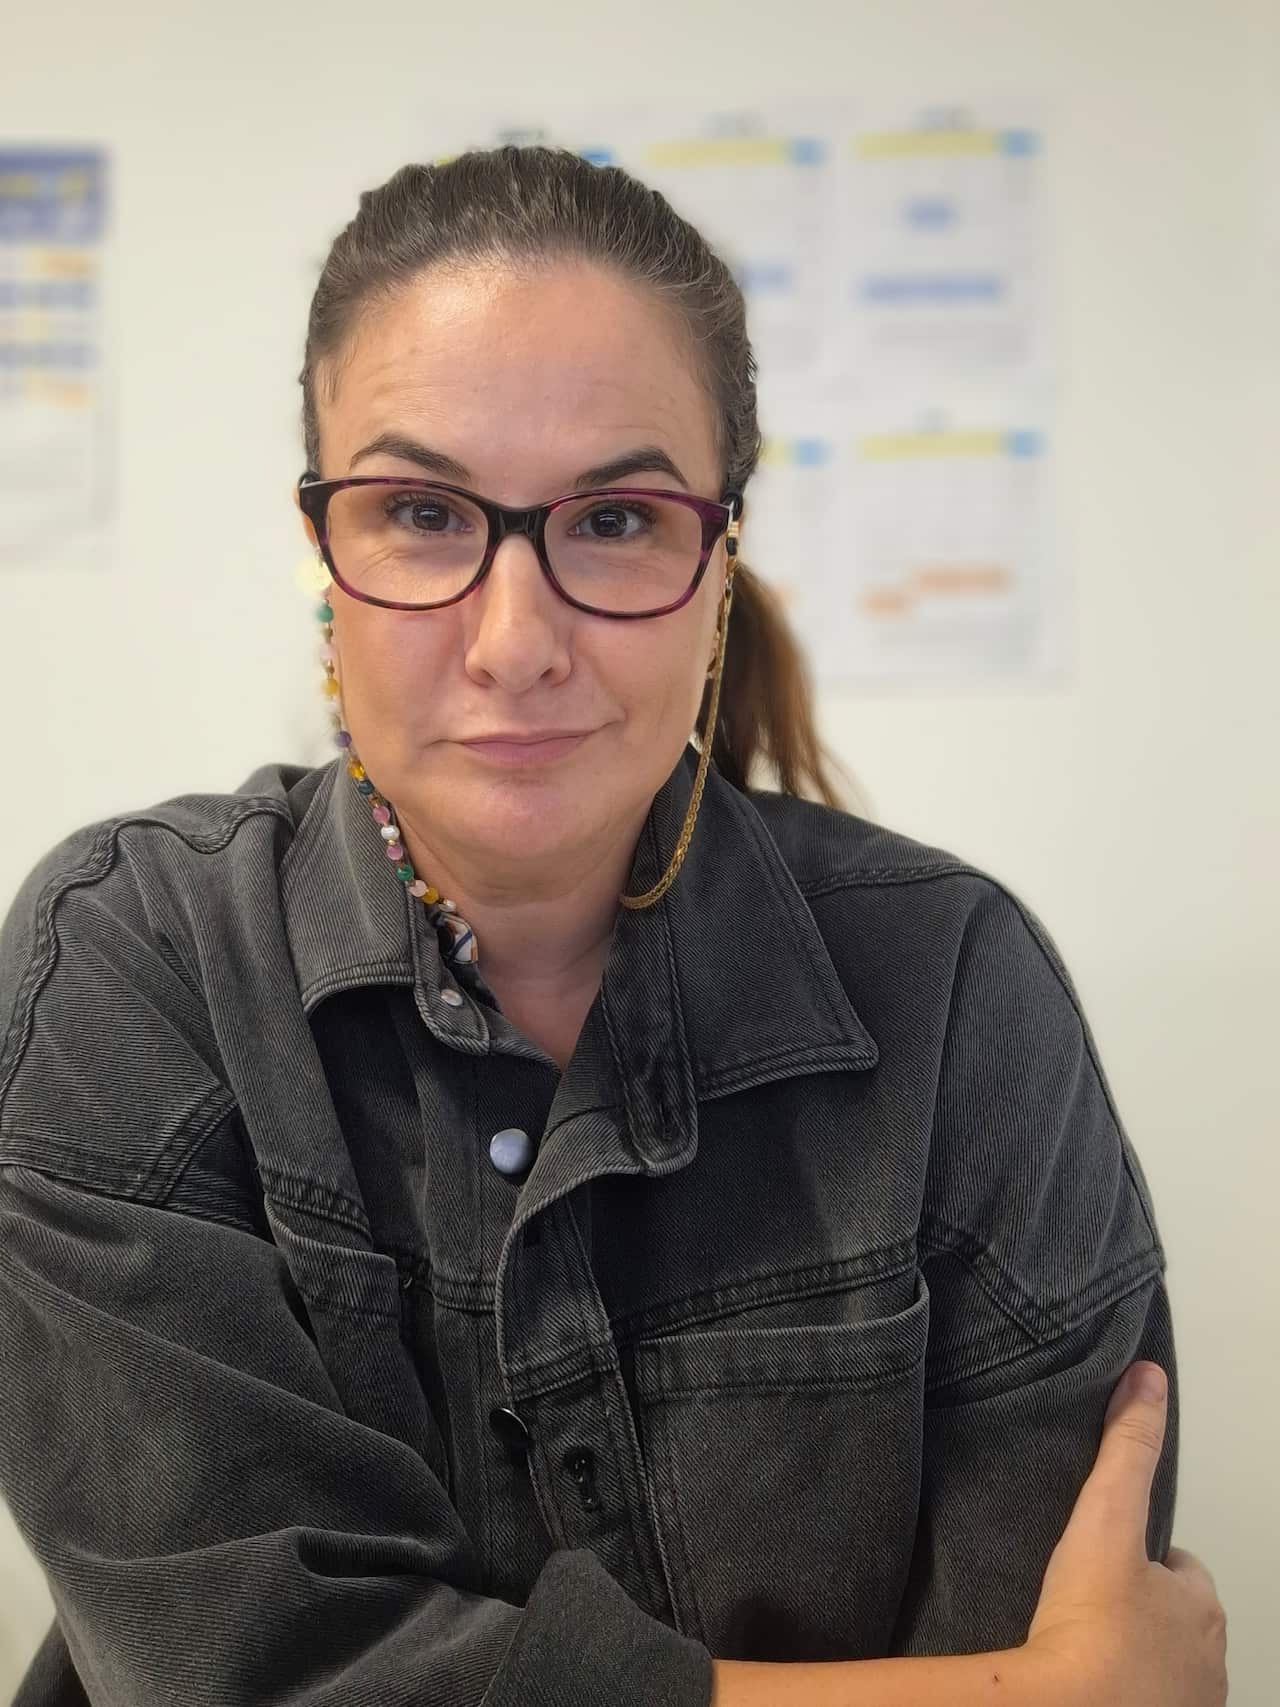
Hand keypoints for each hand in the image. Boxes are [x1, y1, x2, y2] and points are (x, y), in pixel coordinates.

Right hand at [1022, 1361, 1226, 1706]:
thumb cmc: (1091, 1628)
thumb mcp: (1105, 1517)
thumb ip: (1125, 1446)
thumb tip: (1146, 1374)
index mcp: (1202, 1606)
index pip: (1181, 1569)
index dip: (1143, 1556)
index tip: (1106, 1559)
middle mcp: (1207, 1662)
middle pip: (1172, 1618)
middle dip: (1139, 1607)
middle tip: (1084, 1599)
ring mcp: (1184, 1705)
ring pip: (1159, 1664)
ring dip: (1129, 1652)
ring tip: (1075, 1641)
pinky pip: (1139, 1700)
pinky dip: (1120, 1691)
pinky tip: (1079, 1677)